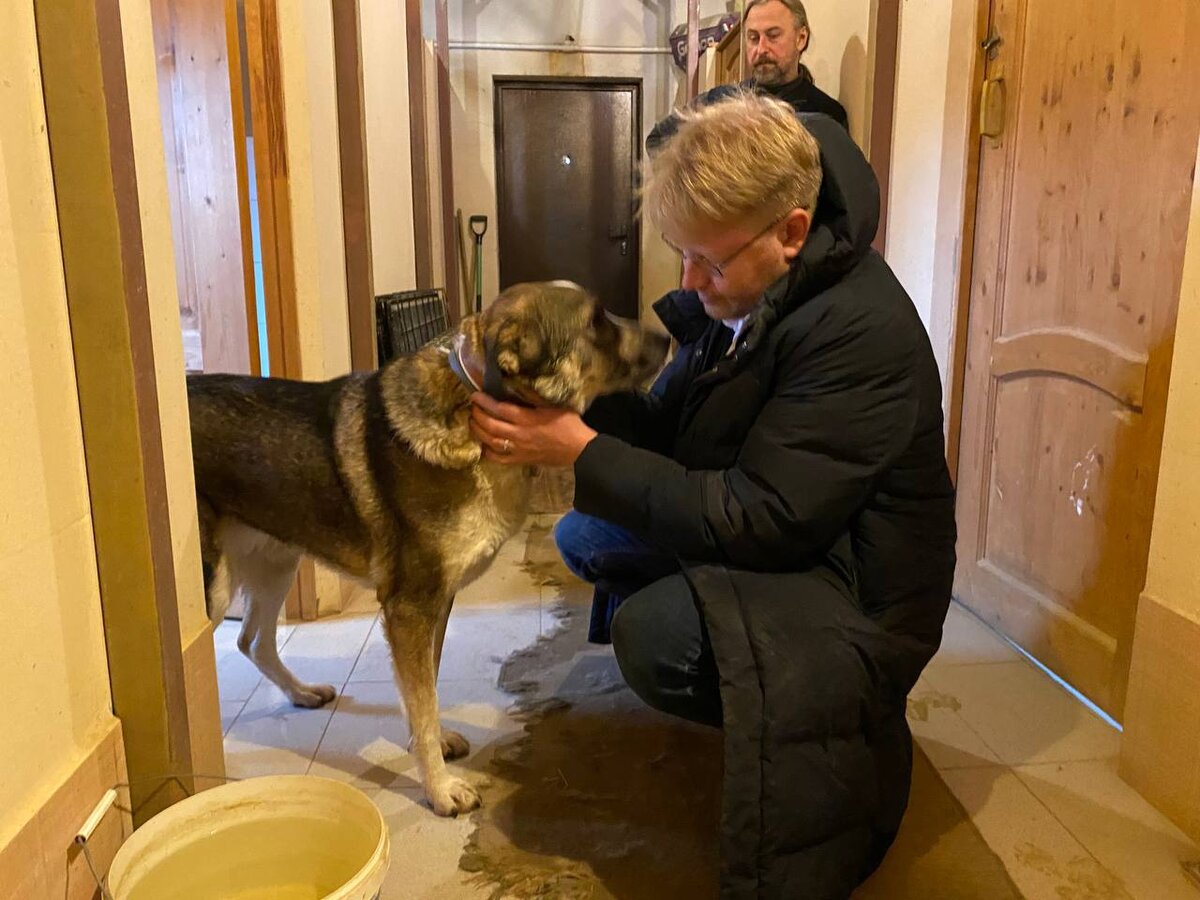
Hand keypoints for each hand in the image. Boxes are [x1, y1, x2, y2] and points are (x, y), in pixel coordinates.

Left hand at [469, 393, 596, 466]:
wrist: (578, 449)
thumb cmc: (568, 424)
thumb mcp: (553, 405)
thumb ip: (533, 396)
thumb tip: (515, 384)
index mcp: (527, 419)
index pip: (499, 409)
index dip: (484, 401)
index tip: (475, 395)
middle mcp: (519, 435)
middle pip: (490, 425)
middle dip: (477, 415)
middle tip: (473, 407)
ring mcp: (518, 449)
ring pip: (490, 442)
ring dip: (478, 431)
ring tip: (474, 422)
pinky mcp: (521, 460)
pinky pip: (498, 459)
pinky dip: (487, 452)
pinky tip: (484, 444)